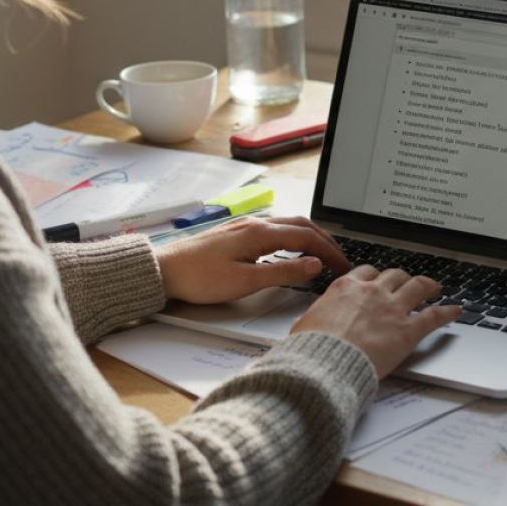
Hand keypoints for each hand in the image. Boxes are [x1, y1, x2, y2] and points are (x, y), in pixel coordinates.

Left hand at [154, 216, 350, 303]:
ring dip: (311, 237)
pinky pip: (276, 228)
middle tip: (340, 260)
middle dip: (325, 241)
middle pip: (302, 226)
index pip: (308, 238)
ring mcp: (246, 226)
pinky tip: (292, 249)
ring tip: (323, 253)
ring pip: (289, 224)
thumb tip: (314, 265)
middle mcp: (256, 224)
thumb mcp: (245, 282)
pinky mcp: (237, 232)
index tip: (343, 267)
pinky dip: (294, 237)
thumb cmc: (199, 278)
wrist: (163, 270)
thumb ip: (283, 273)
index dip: (330, 252)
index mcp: (261, 233)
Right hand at [293, 265, 461, 377]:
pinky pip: (433, 316)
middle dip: (402, 278)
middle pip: (394, 275)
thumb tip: (307, 325)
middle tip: (408, 283)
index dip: (376, 276)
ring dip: (428, 285)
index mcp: (346, 288)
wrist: (324, 364)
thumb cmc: (311, 348)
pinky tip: (455, 311)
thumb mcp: (304, 326)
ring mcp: (392, 309)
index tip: (379, 280)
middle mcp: (372, 292)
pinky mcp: (407, 330)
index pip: (366, 272)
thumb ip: (314, 319)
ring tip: (434, 288)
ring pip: (417, 286)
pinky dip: (447, 312)